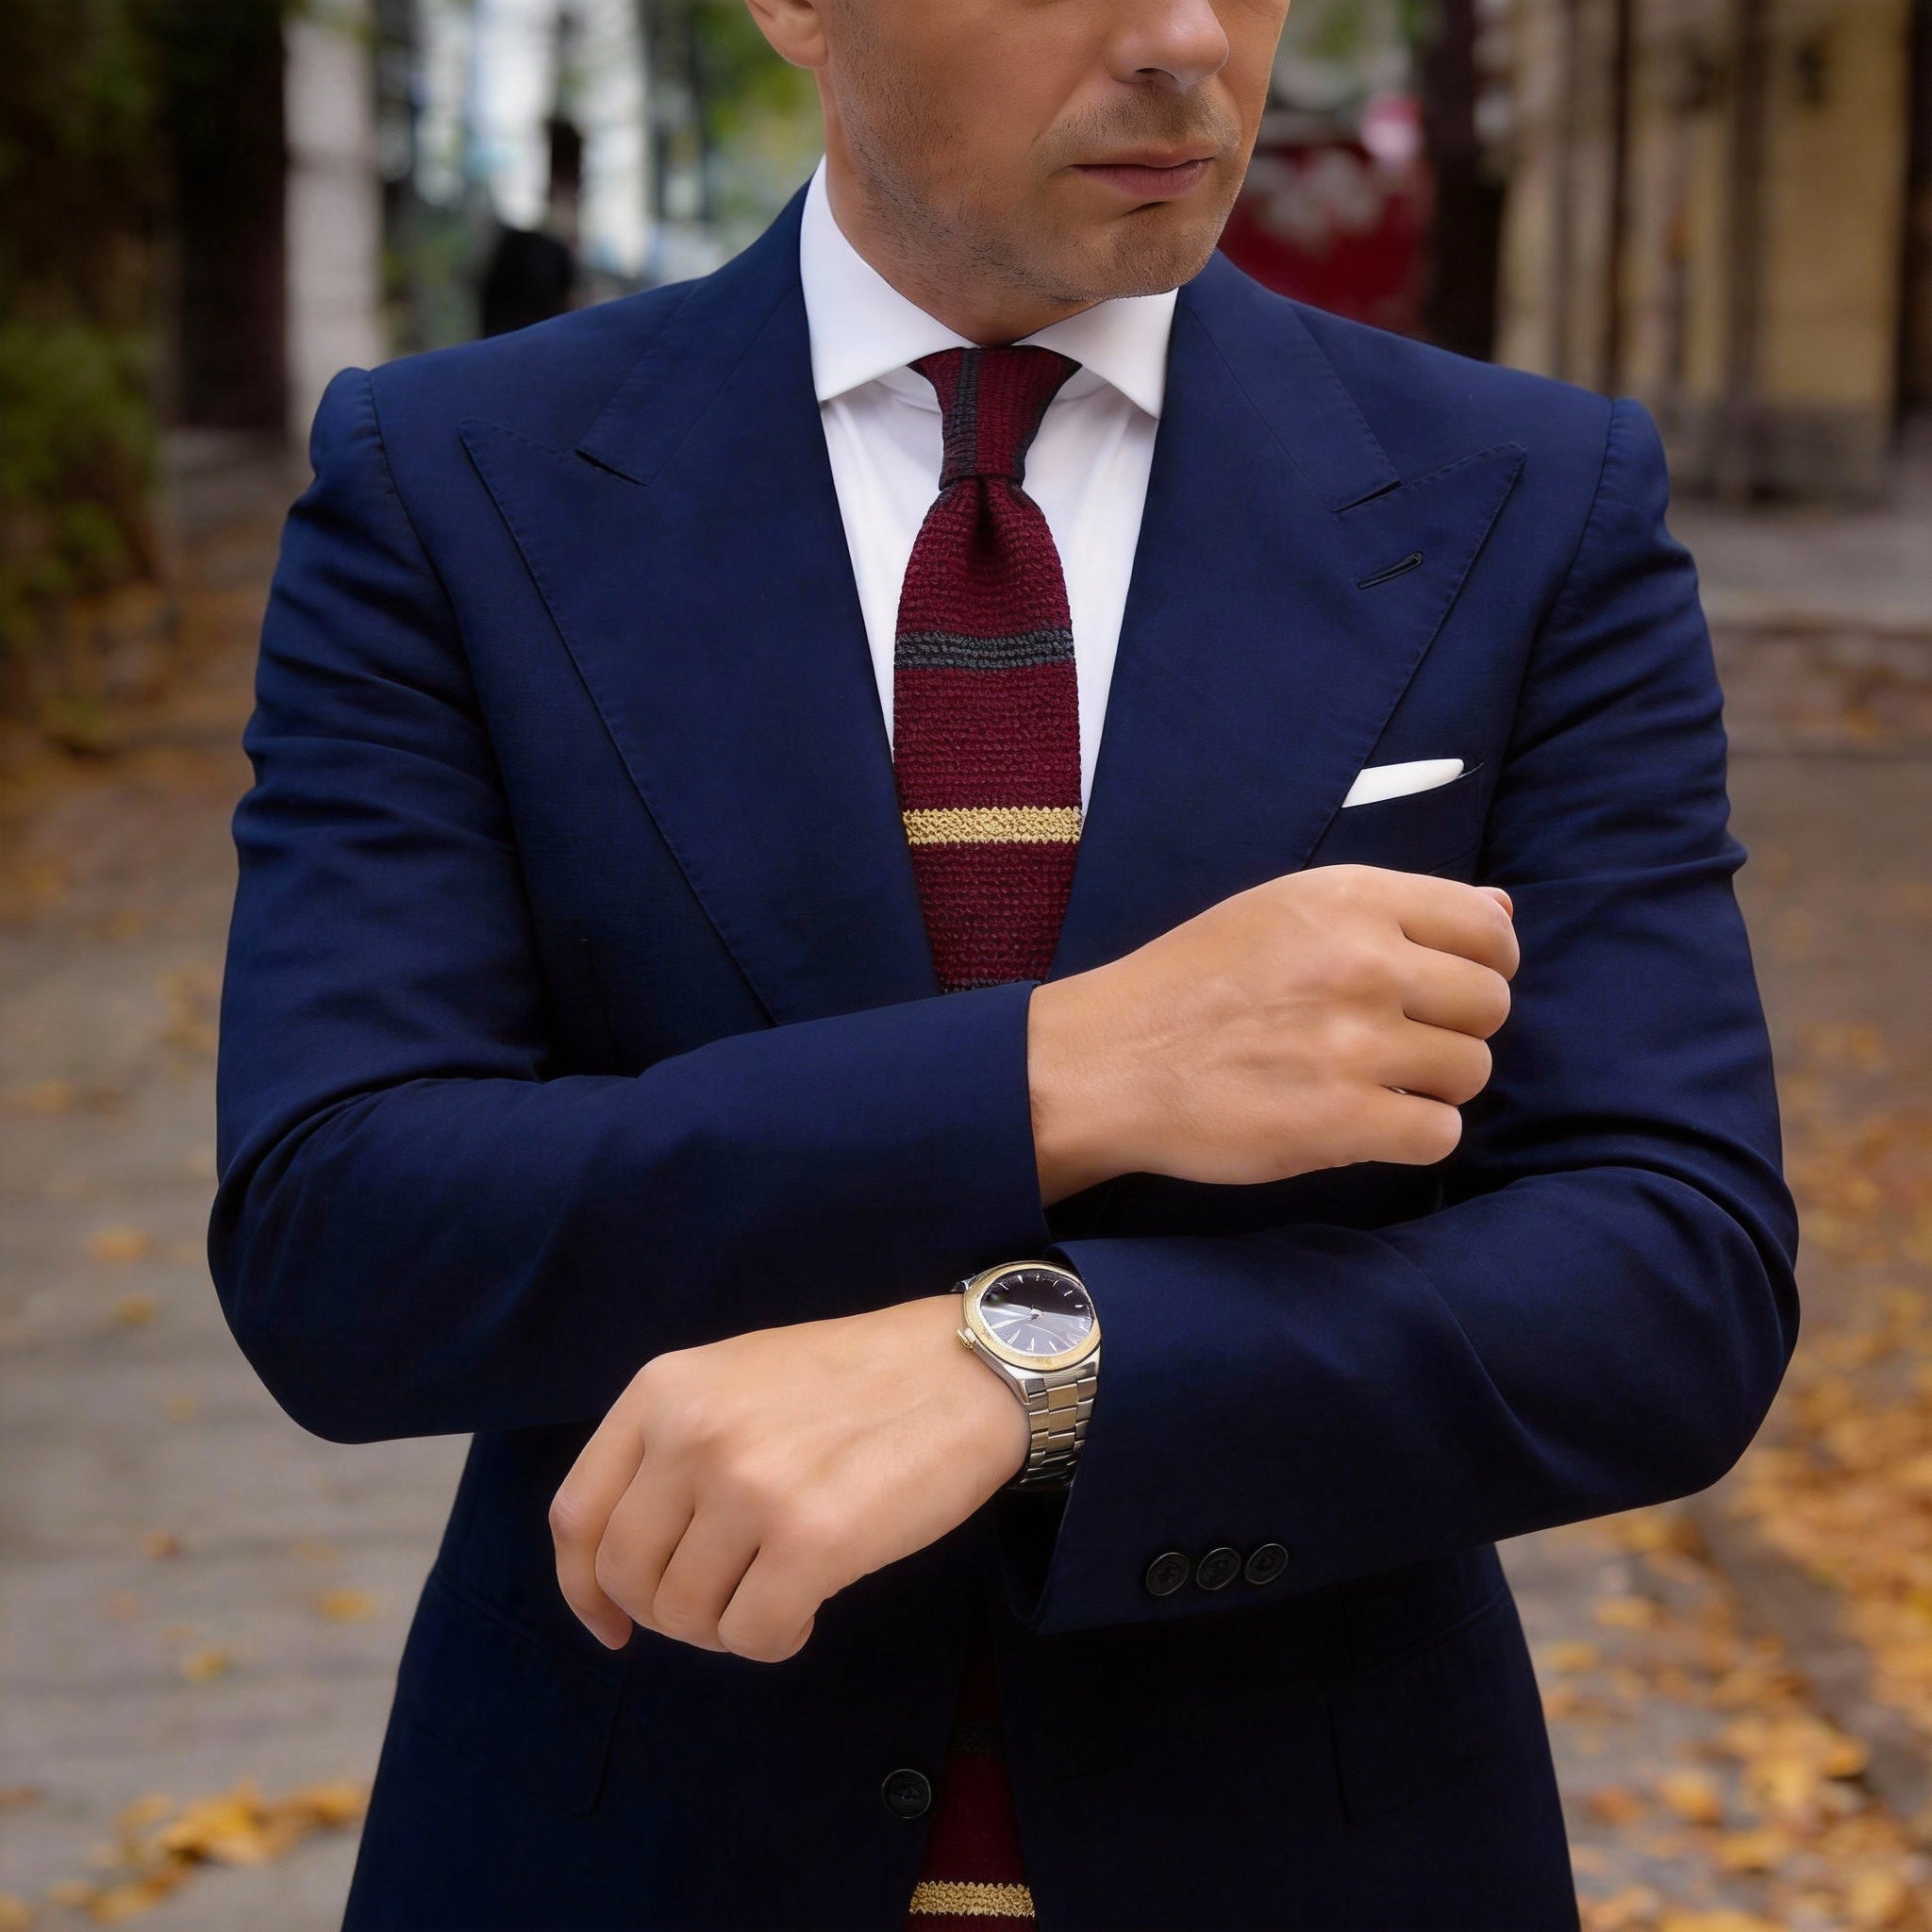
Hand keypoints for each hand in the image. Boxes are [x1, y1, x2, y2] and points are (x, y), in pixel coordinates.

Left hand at [550, 1296, 1029, 1660]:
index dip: (583, 1589)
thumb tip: (625, 1568)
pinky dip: (775, 1641)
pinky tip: (808, 1609)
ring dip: (726, 1627)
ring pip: (686, 1616)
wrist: (963, 1369)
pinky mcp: (812, 1539)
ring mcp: (749, 1486)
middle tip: (724, 1604)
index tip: (613, 1623)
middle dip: (668, 1615)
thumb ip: (672, 1447)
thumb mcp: (736, 1380)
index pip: (576, 1516)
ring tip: (775, 1593)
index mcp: (663, 1389)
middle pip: (626, 1577)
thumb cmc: (854, 1379)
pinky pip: (751, 1637)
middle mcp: (692, 1433)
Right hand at [1028, 865, 1517, 1202]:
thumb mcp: (1283, 910)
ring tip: (1372, 1082)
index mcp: (1351, 899)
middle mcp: (1363, 962)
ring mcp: (1356, 1043)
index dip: (1485, 964)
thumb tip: (1504, 910)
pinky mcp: (1343, 1120)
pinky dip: (1412, 1135)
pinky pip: (1440, 1134)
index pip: (1489, 928)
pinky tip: (1365, 1122)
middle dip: (1456, 1028)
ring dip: (1434, 1085)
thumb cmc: (1191, 981)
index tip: (1446, 988)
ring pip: (1471, 1071)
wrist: (1108, 1060)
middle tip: (1398, 1042)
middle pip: (1490, 1004)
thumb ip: (1393, 909)